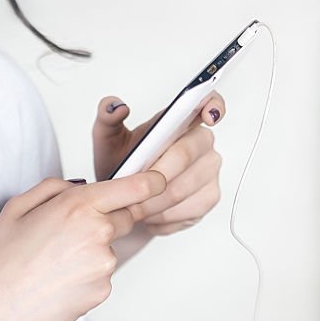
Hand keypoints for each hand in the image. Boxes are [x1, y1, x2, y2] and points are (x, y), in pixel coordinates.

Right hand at [0, 171, 166, 320]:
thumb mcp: (19, 206)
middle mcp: (97, 233)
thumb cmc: (3, 258)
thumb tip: (80, 188)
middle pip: (125, 218)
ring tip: (54, 262)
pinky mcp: (102, 290)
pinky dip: (86, 276)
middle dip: (105, 220)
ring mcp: (103, 265)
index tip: (158, 181)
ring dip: (91, 252)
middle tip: (69, 234)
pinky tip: (58, 280)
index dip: (152, 182)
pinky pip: (102, 276)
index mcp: (78, 207)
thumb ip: (56, 188)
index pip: (135, 188)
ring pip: (109, 249)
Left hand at [92, 92, 225, 236]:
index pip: (207, 103)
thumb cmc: (121, 163)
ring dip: (153, 201)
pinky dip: (163, 216)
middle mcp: (201, 142)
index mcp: (180, 121)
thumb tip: (118, 107)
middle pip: (185, 154)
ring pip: (183, 188)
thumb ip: (107, 116)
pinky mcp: (210, 196)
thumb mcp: (106, 138)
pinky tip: (150, 215)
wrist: (123, 195)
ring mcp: (210, 169)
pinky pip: (188, 209)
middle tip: (132, 187)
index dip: (213, 107)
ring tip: (134, 206)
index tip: (208, 115)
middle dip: (154, 175)